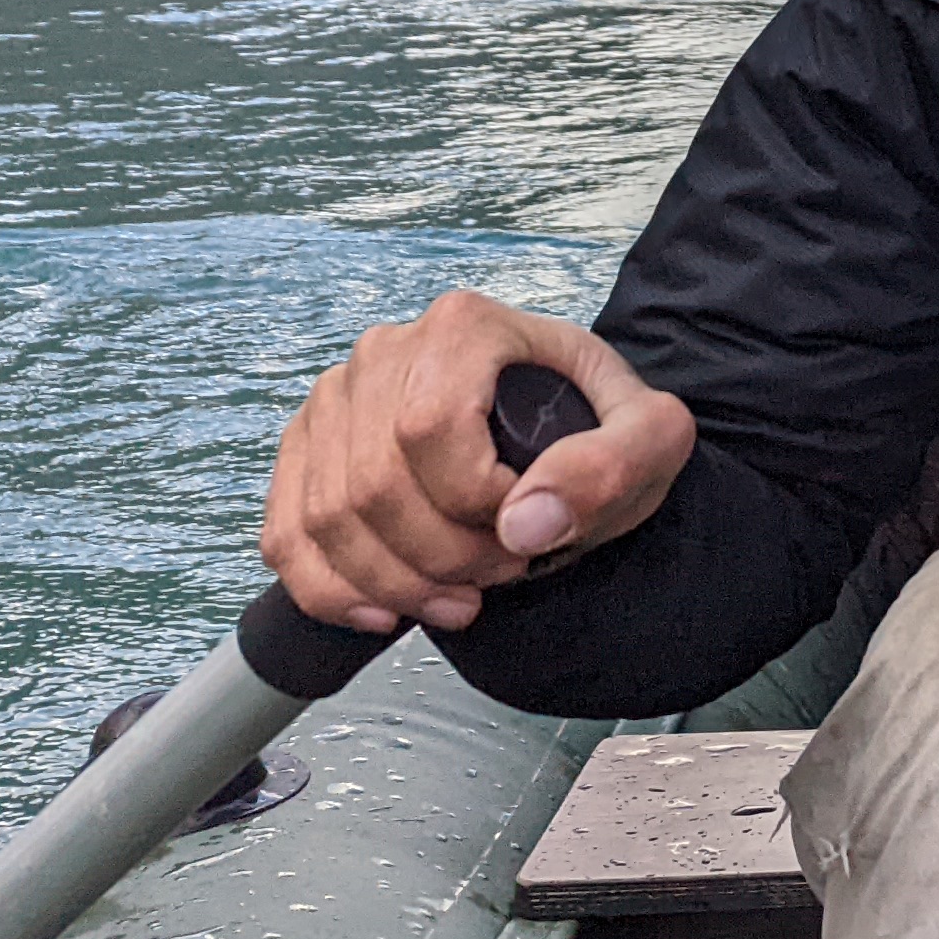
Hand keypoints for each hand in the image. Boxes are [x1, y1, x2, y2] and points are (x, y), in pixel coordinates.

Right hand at [260, 290, 695, 633]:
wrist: (569, 437)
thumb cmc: (603, 431)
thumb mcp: (650, 440)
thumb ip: (611, 469)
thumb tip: (525, 523)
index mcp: (463, 328)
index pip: (429, 430)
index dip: (474, 506)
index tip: (525, 532)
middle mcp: (385, 352)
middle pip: (373, 484)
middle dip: (440, 559)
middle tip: (500, 576)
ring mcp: (336, 401)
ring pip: (326, 518)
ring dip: (392, 585)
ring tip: (459, 598)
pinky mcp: (307, 453)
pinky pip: (288, 535)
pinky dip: (328, 591)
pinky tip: (385, 610)